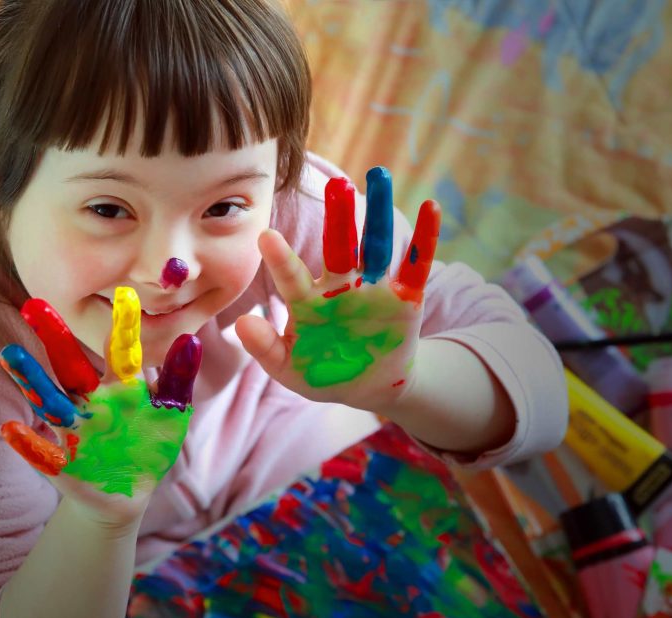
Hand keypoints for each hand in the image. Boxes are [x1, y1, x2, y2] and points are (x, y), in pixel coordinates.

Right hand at [0, 288, 201, 526]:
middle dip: (55, 338)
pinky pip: (41, 452)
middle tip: (34, 304)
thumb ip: (178, 379)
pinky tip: (10, 430)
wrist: (128, 493)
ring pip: (50, 400)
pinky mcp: (62, 463)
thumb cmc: (150, 445)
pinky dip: (27, 443)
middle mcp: (91, 401)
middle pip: (71, 366)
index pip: (120, 351)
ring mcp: (74, 430)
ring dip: (31, 379)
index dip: (123, 326)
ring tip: (10, 353)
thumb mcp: (171, 413)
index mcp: (120, 387)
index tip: (125, 292)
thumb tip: (190, 339)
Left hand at [235, 167, 440, 413]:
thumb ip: (265, 348)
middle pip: (338, 246)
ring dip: (378, 213)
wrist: (367, 387)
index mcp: (308, 301)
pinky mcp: (406, 297)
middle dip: (338, 217)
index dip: (280, 259)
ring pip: (376, 245)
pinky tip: (431, 207)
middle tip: (335, 185)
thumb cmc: (321, 373)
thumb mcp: (289, 368)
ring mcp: (373, 288)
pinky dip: (426, 237)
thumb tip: (240, 323)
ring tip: (378, 176)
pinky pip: (416, 264)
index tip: (265, 236)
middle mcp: (340, 286)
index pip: (292, 277)